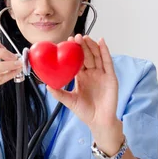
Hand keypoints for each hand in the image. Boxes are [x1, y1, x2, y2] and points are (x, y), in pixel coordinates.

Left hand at [47, 35, 122, 154]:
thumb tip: (46, 85)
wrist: (98, 122)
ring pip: (97, 56)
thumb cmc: (85, 111)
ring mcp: (102, 74)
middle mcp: (92, 73)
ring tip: (85, 37)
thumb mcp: (69, 100)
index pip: (76, 60)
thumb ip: (58, 93)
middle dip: (81, 45)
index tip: (66, 41)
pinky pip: (107, 62)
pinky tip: (101, 42)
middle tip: (75, 36)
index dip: (72, 51)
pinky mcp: (111, 77)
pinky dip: (105, 51)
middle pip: (87, 55)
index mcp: (81, 77)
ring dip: (92, 45)